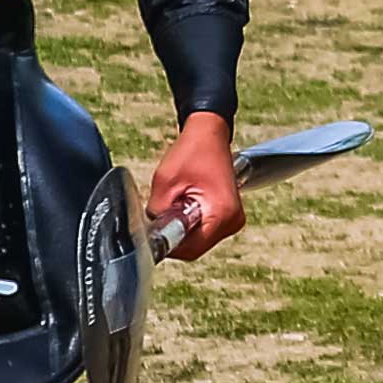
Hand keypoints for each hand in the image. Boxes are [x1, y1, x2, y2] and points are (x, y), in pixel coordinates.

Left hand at [144, 111, 244, 260]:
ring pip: (198, 240)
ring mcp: (232, 219)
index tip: (154, 233)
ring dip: (182, 229)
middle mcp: (232, 220)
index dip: (168, 244)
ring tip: (176, 203)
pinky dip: (190, 223)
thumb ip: (156, 214)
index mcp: (222, 214)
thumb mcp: (164, 183)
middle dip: (174, 235)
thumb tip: (149, 235)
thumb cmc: (192, 151)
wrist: (209, 133)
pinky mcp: (228, 215)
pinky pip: (204, 230)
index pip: (189, 249)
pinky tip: (184, 204)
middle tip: (164, 212)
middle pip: (194, 247)